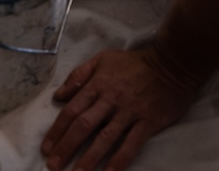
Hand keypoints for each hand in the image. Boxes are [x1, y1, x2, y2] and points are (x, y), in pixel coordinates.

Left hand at [41, 47, 198, 170]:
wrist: (172, 64)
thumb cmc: (135, 63)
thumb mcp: (103, 59)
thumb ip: (79, 75)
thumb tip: (59, 95)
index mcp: (98, 84)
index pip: (72, 110)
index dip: (57, 130)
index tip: (46, 148)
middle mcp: (111, 99)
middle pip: (84, 126)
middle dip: (66, 147)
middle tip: (53, 166)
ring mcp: (130, 111)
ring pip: (105, 138)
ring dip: (89, 158)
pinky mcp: (148, 122)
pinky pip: (131, 144)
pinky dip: (120, 159)